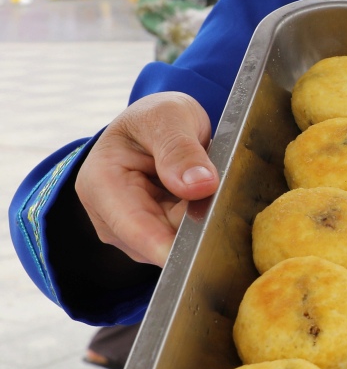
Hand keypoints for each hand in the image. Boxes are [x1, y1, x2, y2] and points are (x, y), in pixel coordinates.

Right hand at [76, 92, 218, 266]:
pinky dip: (199, 221)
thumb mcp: (169, 117)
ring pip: (175, 242)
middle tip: (223, 202)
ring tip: (209, 188)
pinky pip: (182, 238)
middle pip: (158, 241)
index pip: (135, 227)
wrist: (157, 123)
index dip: (167, 246)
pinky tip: (206, 200)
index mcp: (102, 183)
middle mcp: (109, 214)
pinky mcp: (152, 234)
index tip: (198, 252)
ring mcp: (129, 229)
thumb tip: (201, 186)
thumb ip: (181, 150)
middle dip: (194, 229)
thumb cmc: (157, 117)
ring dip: (199, 222)